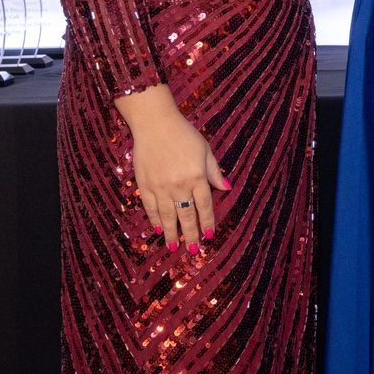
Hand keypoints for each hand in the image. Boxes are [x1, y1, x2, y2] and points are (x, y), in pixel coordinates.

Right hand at [117, 86, 229, 251]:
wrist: (155, 124)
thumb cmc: (184, 134)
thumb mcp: (205, 150)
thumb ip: (214, 171)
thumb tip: (227, 187)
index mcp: (197, 176)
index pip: (204, 205)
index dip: (206, 221)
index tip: (208, 235)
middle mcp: (179, 185)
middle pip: (186, 215)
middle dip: (190, 234)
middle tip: (192, 249)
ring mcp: (160, 186)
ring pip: (167, 216)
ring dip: (171, 233)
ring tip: (174, 246)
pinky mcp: (145, 185)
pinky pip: (151, 207)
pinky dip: (155, 219)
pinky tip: (158, 228)